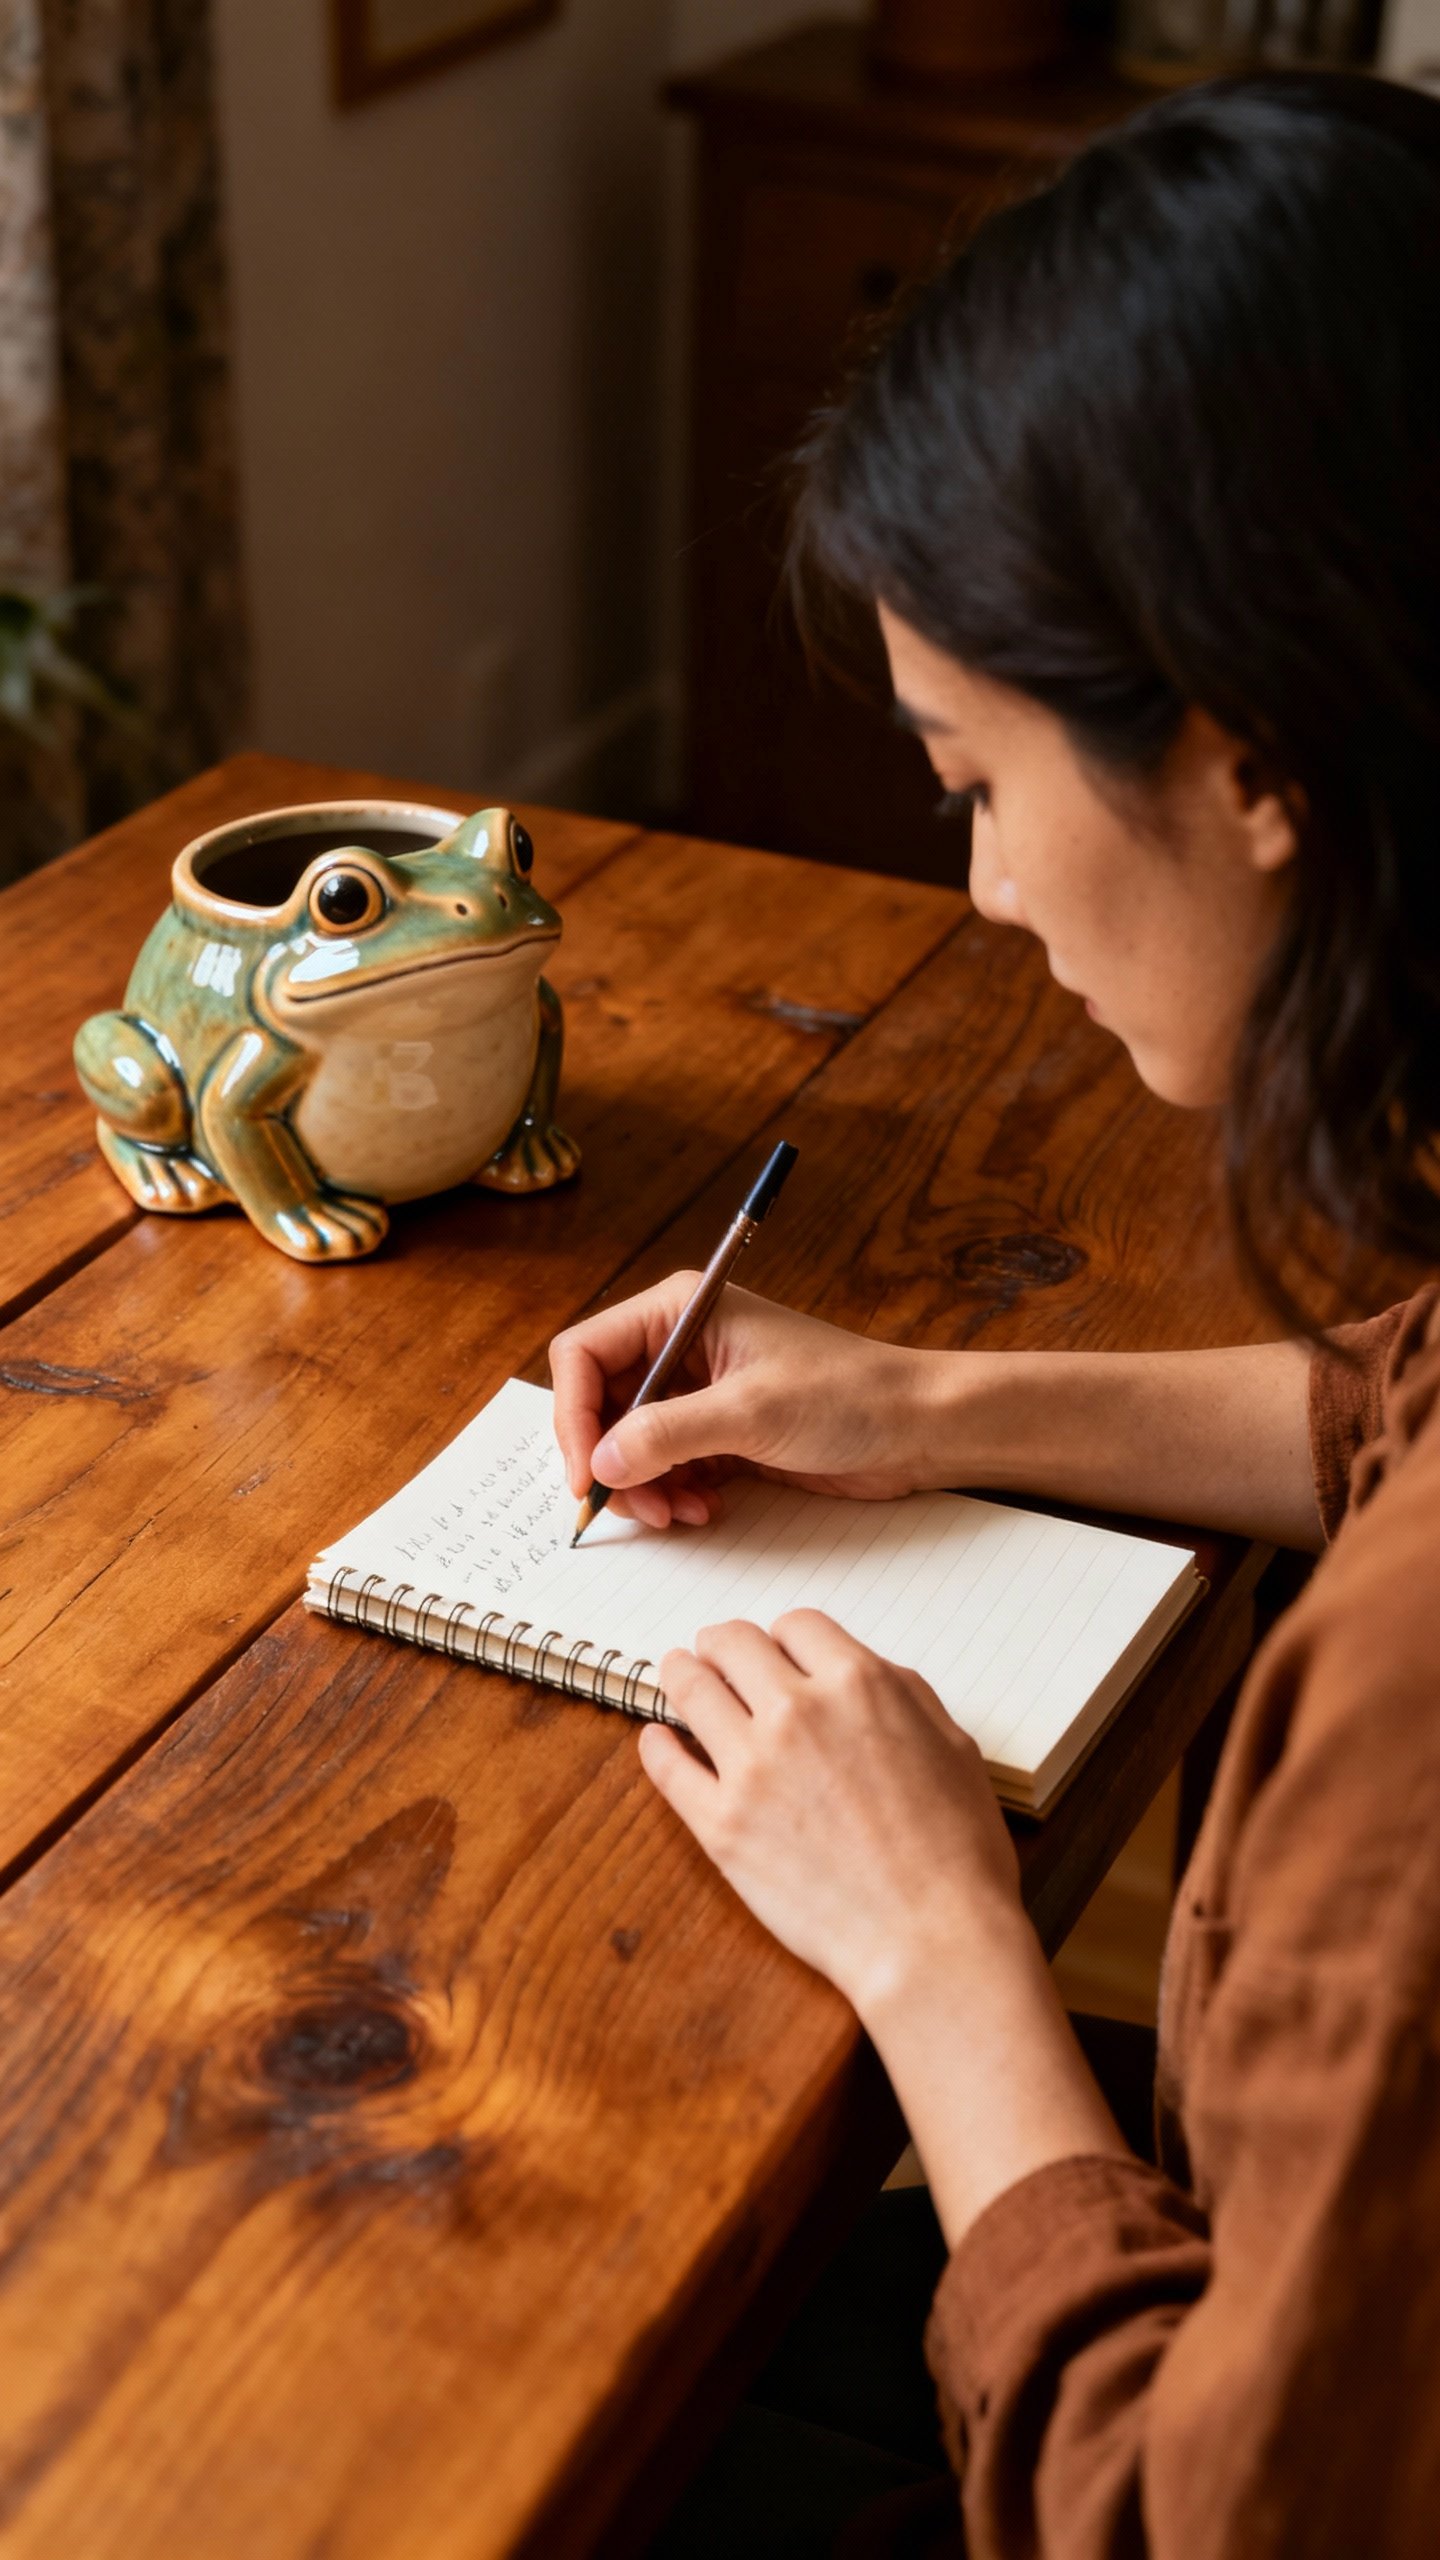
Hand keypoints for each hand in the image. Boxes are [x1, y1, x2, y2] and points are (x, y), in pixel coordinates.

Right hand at [549, 1280, 930, 1528]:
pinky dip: (673, 1495)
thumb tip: (601, 1463)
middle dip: (611, 1462)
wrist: (916, 1428)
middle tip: (635, 1507)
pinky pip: (666, 1467)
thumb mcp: (751, 1412)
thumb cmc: (849, 1394)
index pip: (584, 1355)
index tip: (586, 1473)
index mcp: (679, 1311)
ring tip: (681, 1513)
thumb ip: (669, 1434)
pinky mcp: (719, 1432)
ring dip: (645, 1487)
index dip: (574, 1415)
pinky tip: (705, 1511)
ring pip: (629, 1444)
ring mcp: (698, 1392)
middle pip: (600, 1406)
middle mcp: (680, 1346)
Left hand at [640, 1608, 1020, 2017]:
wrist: (932, 1941)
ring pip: (692, 1690)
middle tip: (714, 1652)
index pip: (797, 1626)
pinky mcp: (721, 1825)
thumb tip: (866, 1676)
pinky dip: (657, 1745)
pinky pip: (669, 1767)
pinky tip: (657, 1738)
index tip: (777, 1651)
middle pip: (733, 1644)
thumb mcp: (955, 1748)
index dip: (786, 1638)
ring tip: (676, 1673)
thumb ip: (905, 1697)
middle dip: (724, 1644)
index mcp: (859, 1686)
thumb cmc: (957, 1855)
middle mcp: (799, 1712)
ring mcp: (752, 1767)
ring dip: (681, 1674)